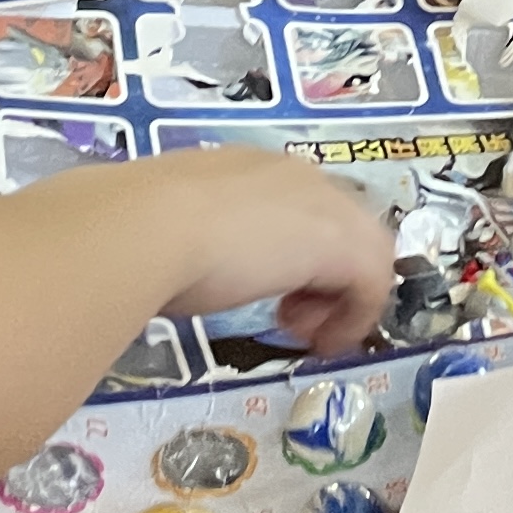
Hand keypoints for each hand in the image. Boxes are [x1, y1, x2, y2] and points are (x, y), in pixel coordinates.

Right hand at [130, 148, 394, 351]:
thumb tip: (176, 268)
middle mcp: (293, 176)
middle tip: (290, 314)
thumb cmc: (140, 231)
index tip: (266, 290)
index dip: (290, 251)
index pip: (293, 206)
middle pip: (340, 223)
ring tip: (303, 332)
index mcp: (248, 169)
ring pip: (365, 249)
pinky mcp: (343, 246)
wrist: (147, 227)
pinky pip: (373, 284)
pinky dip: (353, 319)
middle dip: (324, 273)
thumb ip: (189, 241)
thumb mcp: (167, 233)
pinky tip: (320, 343)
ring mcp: (324, 205)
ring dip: (339, 297)